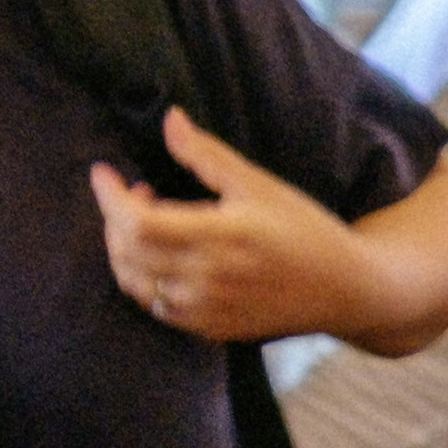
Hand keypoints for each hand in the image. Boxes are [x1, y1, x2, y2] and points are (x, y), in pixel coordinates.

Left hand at [90, 106, 365, 344]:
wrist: (344, 290)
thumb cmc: (305, 230)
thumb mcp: (259, 183)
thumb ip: (207, 155)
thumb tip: (169, 119)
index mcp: (220, 236)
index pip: (137, 222)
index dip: (110, 197)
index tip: (102, 172)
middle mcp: (207, 279)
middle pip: (128, 252)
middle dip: (114, 219)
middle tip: (131, 191)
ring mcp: (207, 310)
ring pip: (136, 284)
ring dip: (124, 251)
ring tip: (143, 221)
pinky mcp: (211, 329)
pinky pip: (157, 307)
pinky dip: (144, 279)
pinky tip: (162, 257)